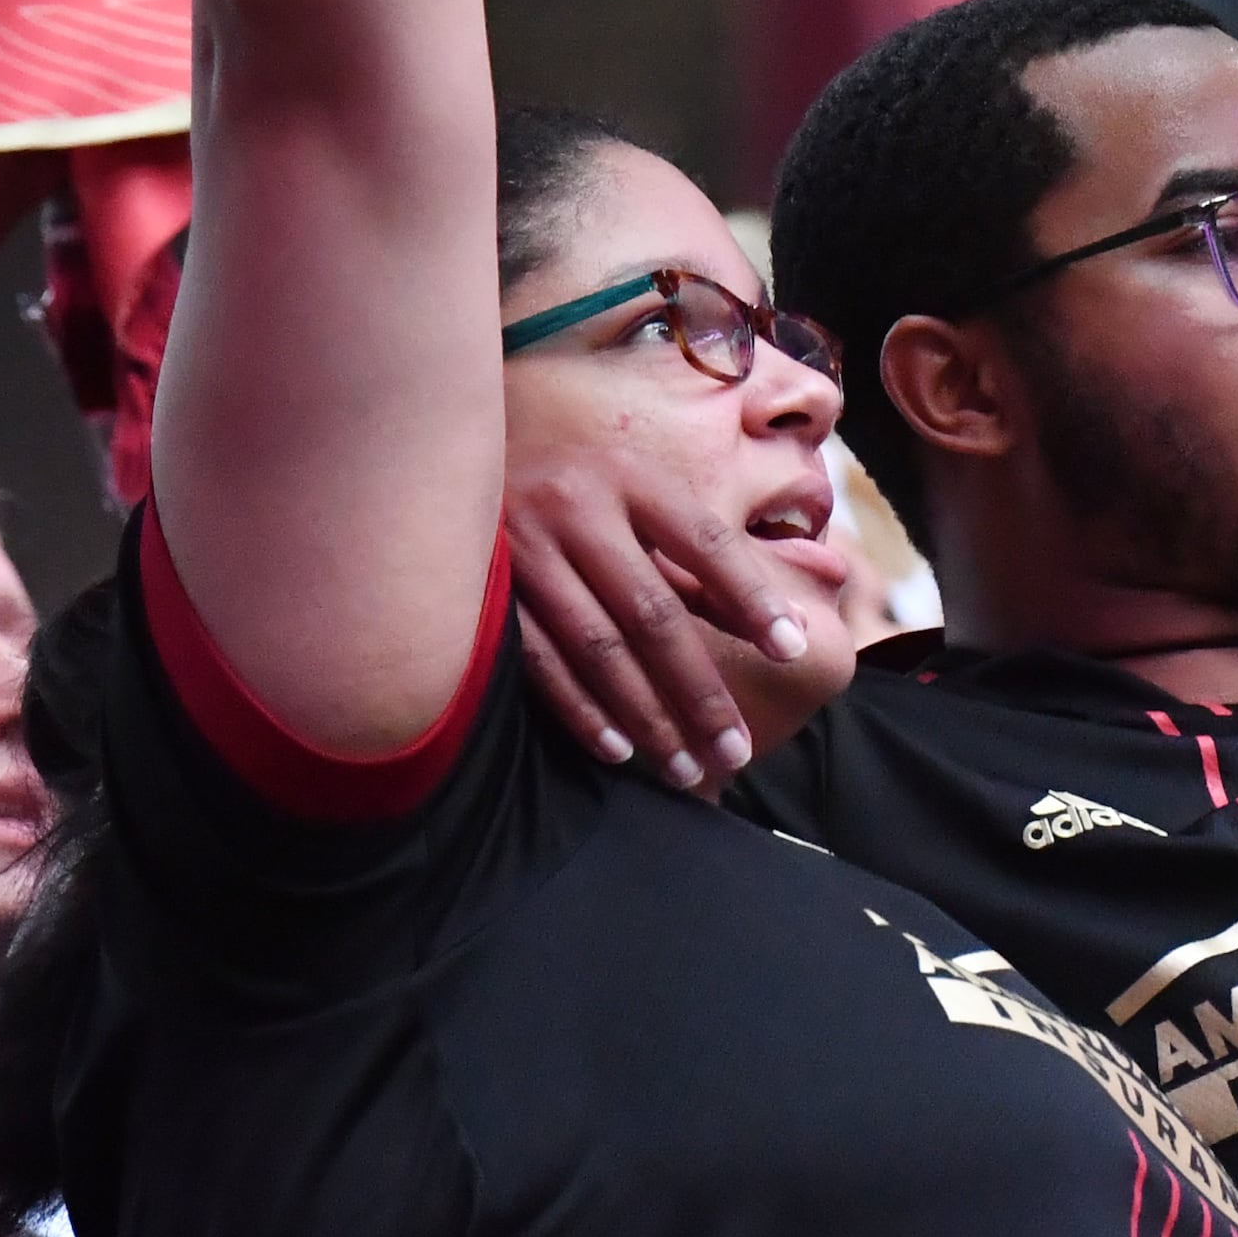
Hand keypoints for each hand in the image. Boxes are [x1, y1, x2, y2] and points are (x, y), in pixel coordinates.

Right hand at [504, 453, 805, 792]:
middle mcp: (575, 508)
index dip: (751, 598)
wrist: (444, 467)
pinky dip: (581, 711)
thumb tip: (783, 628)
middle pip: (652, 612)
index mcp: (628, 477)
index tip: (793, 652)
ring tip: (685, 768)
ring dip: (646, 716)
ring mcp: (524, 551)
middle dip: (700, 689)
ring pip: (597, 648)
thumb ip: (699, 567)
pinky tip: (617, 749)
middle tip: (736, 751)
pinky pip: (540, 664)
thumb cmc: (572, 495)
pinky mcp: (484, 594)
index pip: (705, 543)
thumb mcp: (637, 506)